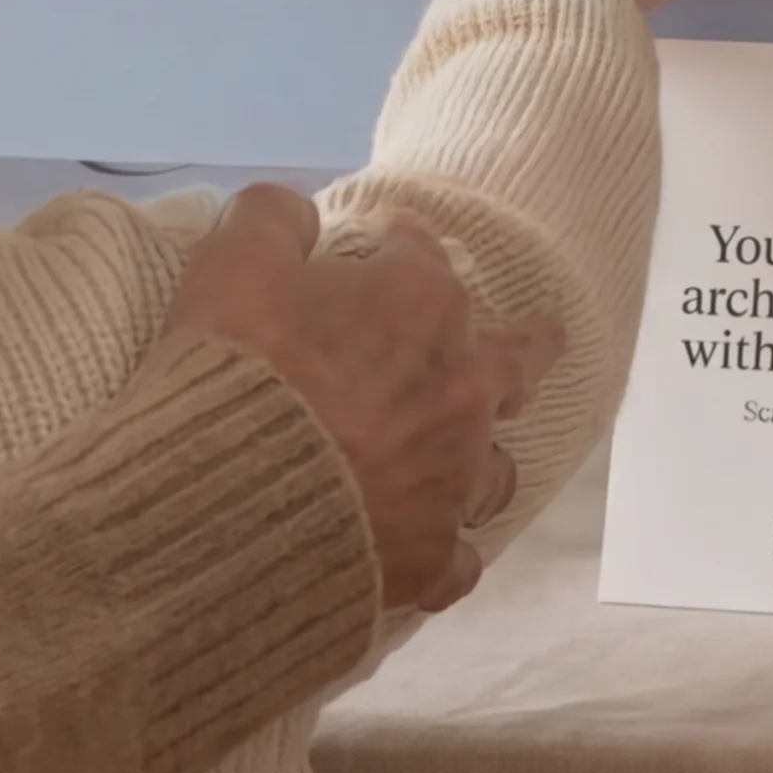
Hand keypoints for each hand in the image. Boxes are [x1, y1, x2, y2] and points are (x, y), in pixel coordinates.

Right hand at [159, 185, 564, 610]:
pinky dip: (447, 552)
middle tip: (539, 336)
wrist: (234, 500)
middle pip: (517, 358)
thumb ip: (270, 220)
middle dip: (527, 341)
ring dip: (481, 455)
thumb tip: (298, 213)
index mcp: (422, 305)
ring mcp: (454, 479)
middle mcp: (461, 389)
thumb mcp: (233, 264)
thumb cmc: (240, 369)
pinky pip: (460, 560)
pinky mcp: (433, 557)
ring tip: (467, 459)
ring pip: (496, 467)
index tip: (382, 244)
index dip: (399, 245)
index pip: (421, 254)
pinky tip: (431, 552)